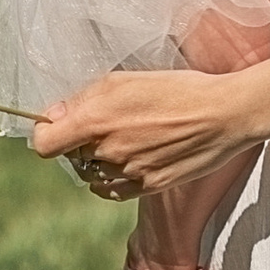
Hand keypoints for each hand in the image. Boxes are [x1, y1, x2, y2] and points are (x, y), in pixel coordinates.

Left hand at [32, 66, 267, 196]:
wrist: (224, 114)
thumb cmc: (178, 89)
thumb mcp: (127, 79)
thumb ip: (85, 98)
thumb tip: (54, 115)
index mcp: (97, 120)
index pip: (45, 144)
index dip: (46, 133)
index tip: (57, 125)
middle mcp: (107, 151)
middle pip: (71, 156)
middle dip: (80, 141)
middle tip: (106, 124)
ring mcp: (127, 173)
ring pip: (92, 174)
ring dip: (99, 160)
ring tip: (125, 140)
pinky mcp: (147, 188)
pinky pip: (112, 190)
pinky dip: (112, 179)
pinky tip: (128, 161)